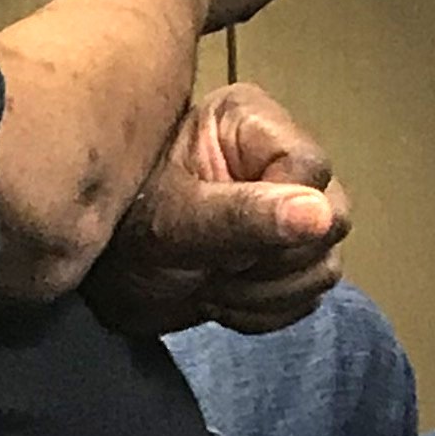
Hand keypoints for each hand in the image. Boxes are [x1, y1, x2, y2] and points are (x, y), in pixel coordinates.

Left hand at [86, 83, 353, 336]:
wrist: (101, 279)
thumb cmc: (123, 229)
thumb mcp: (175, 222)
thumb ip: (244, 216)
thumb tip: (319, 215)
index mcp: (252, 124)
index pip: (311, 169)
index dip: (282, 215)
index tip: (228, 243)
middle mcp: (279, 160)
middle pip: (333, 217)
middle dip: (271, 260)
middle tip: (212, 266)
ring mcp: (288, 210)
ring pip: (325, 264)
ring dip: (267, 292)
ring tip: (209, 283)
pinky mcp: (286, 255)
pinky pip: (310, 294)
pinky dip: (266, 310)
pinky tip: (219, 299)